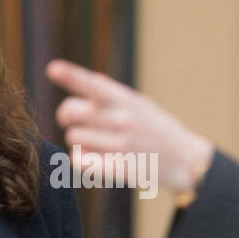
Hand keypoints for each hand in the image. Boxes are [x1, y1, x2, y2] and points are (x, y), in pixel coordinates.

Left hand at [46, 59, 214, 191]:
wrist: (185, 161)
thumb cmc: (158, 129)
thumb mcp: (141, 104)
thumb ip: (114, 94)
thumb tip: (91, 79)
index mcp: (126, 100)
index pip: (93, 84)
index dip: (71, 75)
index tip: (53, 68)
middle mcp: (121, 120)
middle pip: (70, 112)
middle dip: (66, 116)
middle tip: (73, 121)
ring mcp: (118, 145)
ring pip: (73, 138)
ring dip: (78, 140)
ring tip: (95, 142)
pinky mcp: (116, 168)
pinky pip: (80, 160)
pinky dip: (81, 159)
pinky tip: (93, 157)